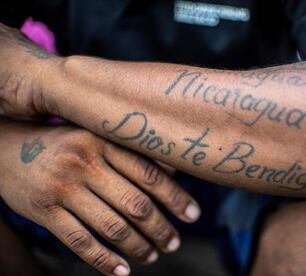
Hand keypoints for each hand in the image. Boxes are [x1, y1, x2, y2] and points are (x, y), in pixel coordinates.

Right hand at [0, 120, 200, 275]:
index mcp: (102, 142)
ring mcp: (63, 189)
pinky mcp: (44, 211)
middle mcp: (85, 164)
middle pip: (136, 204)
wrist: (6, 148)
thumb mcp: (96, 137)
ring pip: (112, 227)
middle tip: (174, 242)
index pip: (149, 174)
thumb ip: (131, 152)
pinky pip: (80, 242)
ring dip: (138, 247)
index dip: (176, 197)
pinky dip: (104, 260)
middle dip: (161, 229)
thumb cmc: (64, 144)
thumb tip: (174, 170)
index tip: (193, 215)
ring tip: (153, 255)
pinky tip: (121, 271)